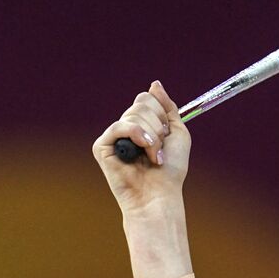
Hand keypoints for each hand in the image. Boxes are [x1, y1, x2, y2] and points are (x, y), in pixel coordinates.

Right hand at [92, 80, 191, 214]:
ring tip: (154, 156)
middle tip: (159, 148)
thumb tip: (154, 84)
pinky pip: (120, 126)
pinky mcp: (101, 146)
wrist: (160, 194)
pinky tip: (144, 150)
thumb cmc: (171, 169)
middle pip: (141, 104)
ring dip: (152, 136)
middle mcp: (124, 128)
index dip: (161, 114)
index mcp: (140, 123)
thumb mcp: (177, 132)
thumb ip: (167, 106)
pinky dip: (137, 136)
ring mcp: (112, 136)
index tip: (167, 134)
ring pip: (134, 115)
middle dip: (158, 126)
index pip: (146, 99)